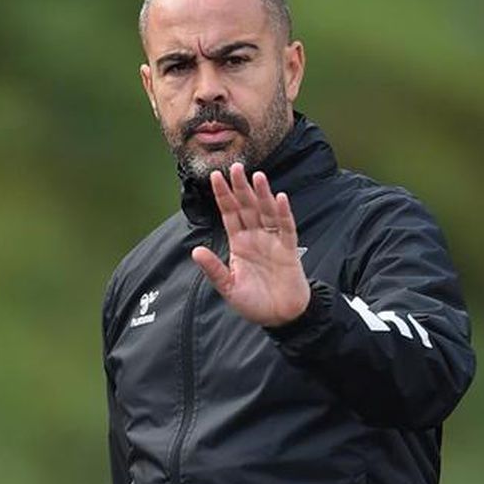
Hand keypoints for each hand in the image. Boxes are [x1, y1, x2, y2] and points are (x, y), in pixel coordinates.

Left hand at [191, 163, 310, 326]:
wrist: (281, 317)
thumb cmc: (254, 302)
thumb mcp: (228, 288)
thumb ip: (214, 269)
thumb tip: (195, 251)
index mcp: (239, 243)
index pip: (229, 213)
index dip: (223, 195)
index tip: (215, 176)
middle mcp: (255, 237)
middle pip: (247, 207)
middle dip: (241, 187)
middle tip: (236, 166)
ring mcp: (273, 241)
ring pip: (266, 212)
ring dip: (262, 194)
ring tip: (258, 176)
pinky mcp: (289, 249)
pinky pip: (286, 227)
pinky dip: (283, 213)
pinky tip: (280, 198)